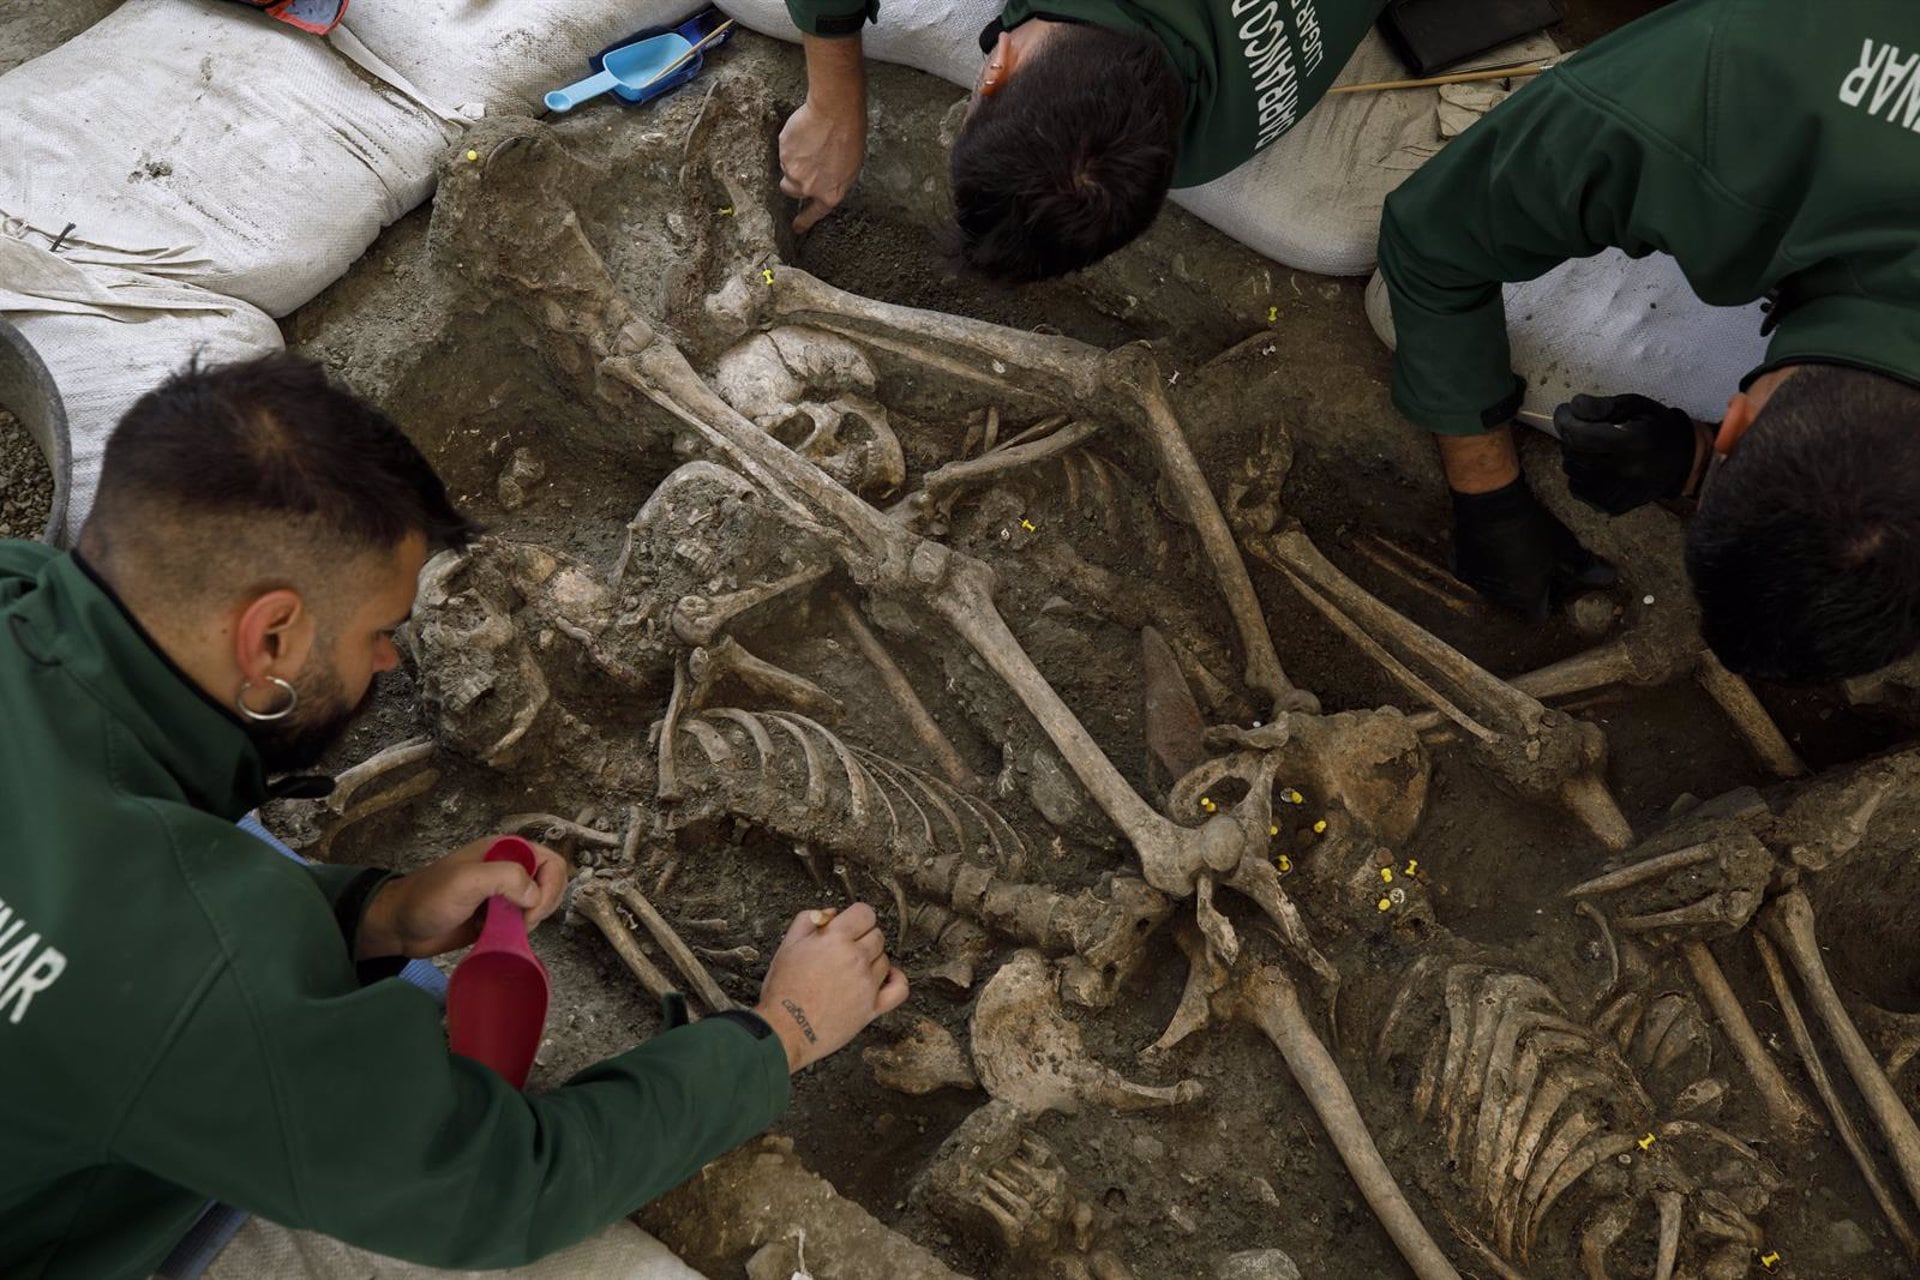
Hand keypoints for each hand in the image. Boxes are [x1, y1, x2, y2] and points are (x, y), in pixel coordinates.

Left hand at [355, 836, 569, 959]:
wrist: (399, 926)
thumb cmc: (428, 899)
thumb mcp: (466, 881)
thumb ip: (505, 878)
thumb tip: (535, 895)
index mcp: (505, 850)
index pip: (551, 861)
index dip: (549, 887)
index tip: (530, 911)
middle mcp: (508, 868)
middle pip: (551, 883)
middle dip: (543, 906)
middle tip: (521, 923)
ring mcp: (503, 893)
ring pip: (539, 904)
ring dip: (531, 920)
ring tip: (507, 929)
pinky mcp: (496, 915)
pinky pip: (523, 921)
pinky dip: (519, 931)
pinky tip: (500, 935)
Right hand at [755, 903, 907, 1071]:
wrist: (784, 1029)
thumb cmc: (783, 989)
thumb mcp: (788, 945)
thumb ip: (808, 920)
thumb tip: (831, 913)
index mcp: (836, 939)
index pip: (865, 913)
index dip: (856, 917)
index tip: (849, 926)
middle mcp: (856, 958)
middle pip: (877, 936)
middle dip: (862, 939)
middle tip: (843, 953)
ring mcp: (867, 984)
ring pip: (885, 960)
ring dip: (872, 961)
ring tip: (851, 971)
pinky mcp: (872, 1008)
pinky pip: (900, 989)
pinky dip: (897, 980)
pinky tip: (885, 978)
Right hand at [778, 96, 864, 232]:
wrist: (835, 113)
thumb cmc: (850, 138)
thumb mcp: (850, 168)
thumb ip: (832, 183)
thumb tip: (822, 185)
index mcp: (829, 195)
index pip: (813, 214)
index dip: (803, 221)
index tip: (796, 227)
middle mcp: (808, 187)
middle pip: (791, 190)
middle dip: (793, 179)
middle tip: (802, 163)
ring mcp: (793, 170)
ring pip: (786, 168)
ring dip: (794, 159)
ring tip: (810, 142)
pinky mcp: (783, 152)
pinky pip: (784, 150)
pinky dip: (791, 143)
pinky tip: (805, 133)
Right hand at [1451, 476, 1617, 620]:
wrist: (1491, 503)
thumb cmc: (1530, 527)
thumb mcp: (1564, 546)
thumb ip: (1584, 567)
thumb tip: (1609, 579)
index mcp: (1526, 596)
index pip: (1538, 615)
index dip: (1549, 602)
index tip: (1555, 588)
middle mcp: (1500, 597)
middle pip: (1517, 603)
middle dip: (1527, 589)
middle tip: (1536, 566)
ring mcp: (1477, 583)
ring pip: (1495, 589)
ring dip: (1505, 579)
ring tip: (1513, 554)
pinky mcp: (1460, 566)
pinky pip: (1475, 574)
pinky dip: (1483, 566)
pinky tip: (1491, 549)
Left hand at [1554, 393, 1704, 515]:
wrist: (1681, 462)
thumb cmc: (1655, 427)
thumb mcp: (1635, 406)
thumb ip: (1602, 405)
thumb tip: (1573, 407)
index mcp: (1634, 443)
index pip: (1579, 435)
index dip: (1565, 420)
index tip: (1566, 411)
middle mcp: (1625, 473)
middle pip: (1572, 452)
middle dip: (1573, 436)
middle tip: (1588, 429)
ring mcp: (1618, 494)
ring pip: (1571, 470)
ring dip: (1576, 455)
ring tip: (1598, 448)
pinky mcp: (1612, 507)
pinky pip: (1577, 488)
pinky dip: (1581, 474)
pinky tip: (1601, 466)